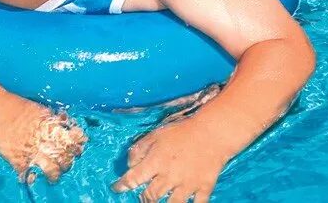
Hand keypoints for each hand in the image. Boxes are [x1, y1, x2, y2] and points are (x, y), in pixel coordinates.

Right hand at [0, 92, 86, 182]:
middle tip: (67, 161)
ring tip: (53, 175)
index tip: (79, 146)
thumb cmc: (16, 106)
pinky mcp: (19, 161)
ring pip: (53, 171)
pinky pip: (30, 176)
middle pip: (65, 157)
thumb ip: (52, 118)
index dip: (78, 144)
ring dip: (55, 174)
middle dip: (69, 162)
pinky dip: (33, 178)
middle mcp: (44, 141)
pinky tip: (33, 176)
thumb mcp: (39, 109)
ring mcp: (32, 153)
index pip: (72, 139)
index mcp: (51, 126)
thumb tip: (63, 121)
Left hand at [112, 117, 229, 201]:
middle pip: (151, 196)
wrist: (211, 133)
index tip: (116, 188)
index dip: (122, 185)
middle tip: (142, 197)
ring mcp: (187, 185)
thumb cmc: (181, 131)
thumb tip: (130, 164)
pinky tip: (186, 202)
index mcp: (156, 162)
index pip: (133, 178)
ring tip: (158, 202)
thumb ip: (139, 149)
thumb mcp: (156, 134)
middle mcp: (169, 177)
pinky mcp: (203, 188)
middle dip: (143, 198)